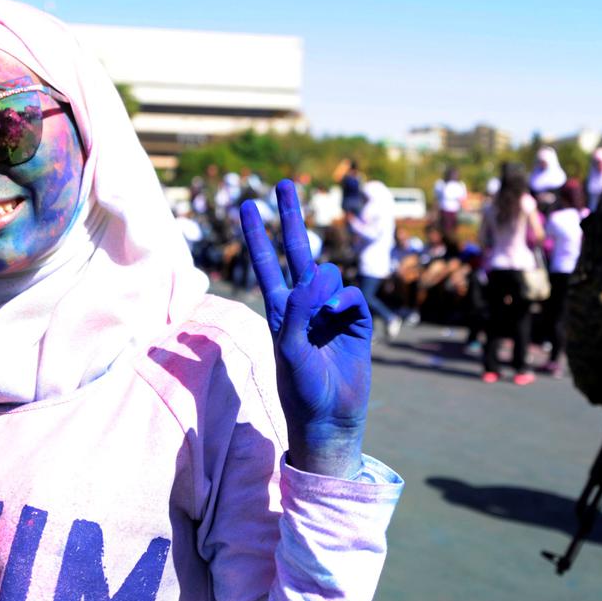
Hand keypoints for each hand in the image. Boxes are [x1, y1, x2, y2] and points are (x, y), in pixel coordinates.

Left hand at [241, 179, 372, 478]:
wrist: (331, 418)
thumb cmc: (300, 388)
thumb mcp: (289, 348)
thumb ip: (298, 309)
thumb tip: (317, 275)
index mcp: (279, 310)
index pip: (266, 264)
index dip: (256, 234)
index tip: (245, 205)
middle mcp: (303, 305)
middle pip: (296, 250)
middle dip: (289, 217)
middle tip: (283, 183)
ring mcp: (330, 311)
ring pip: (329, 272)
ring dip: (326, 283)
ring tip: (323, 311)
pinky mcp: (356, 321)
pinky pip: (352, 294)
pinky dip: (344, 299)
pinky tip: (338, 315)